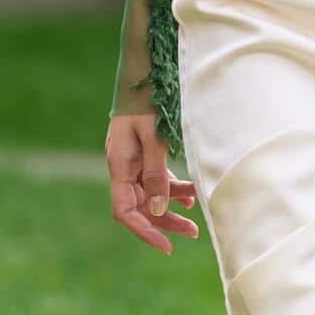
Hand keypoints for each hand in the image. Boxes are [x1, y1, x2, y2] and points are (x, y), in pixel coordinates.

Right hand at [107, 110, 199, 252]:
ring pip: (150, 193)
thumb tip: (158, 209)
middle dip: (164, 220)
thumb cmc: (148, 100)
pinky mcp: (143, 153)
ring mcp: (132, 160)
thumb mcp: (155, 138)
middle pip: (140, 205)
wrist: (145, 70)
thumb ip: (156, 174)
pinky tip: (190, 193)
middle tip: (193, 232)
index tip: (166, 245)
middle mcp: (122, 165)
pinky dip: (172, 187)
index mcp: (118, 163)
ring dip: (171, 204)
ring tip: (196, 210)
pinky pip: (156, 178)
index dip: (144, 230)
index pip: (124, 211)